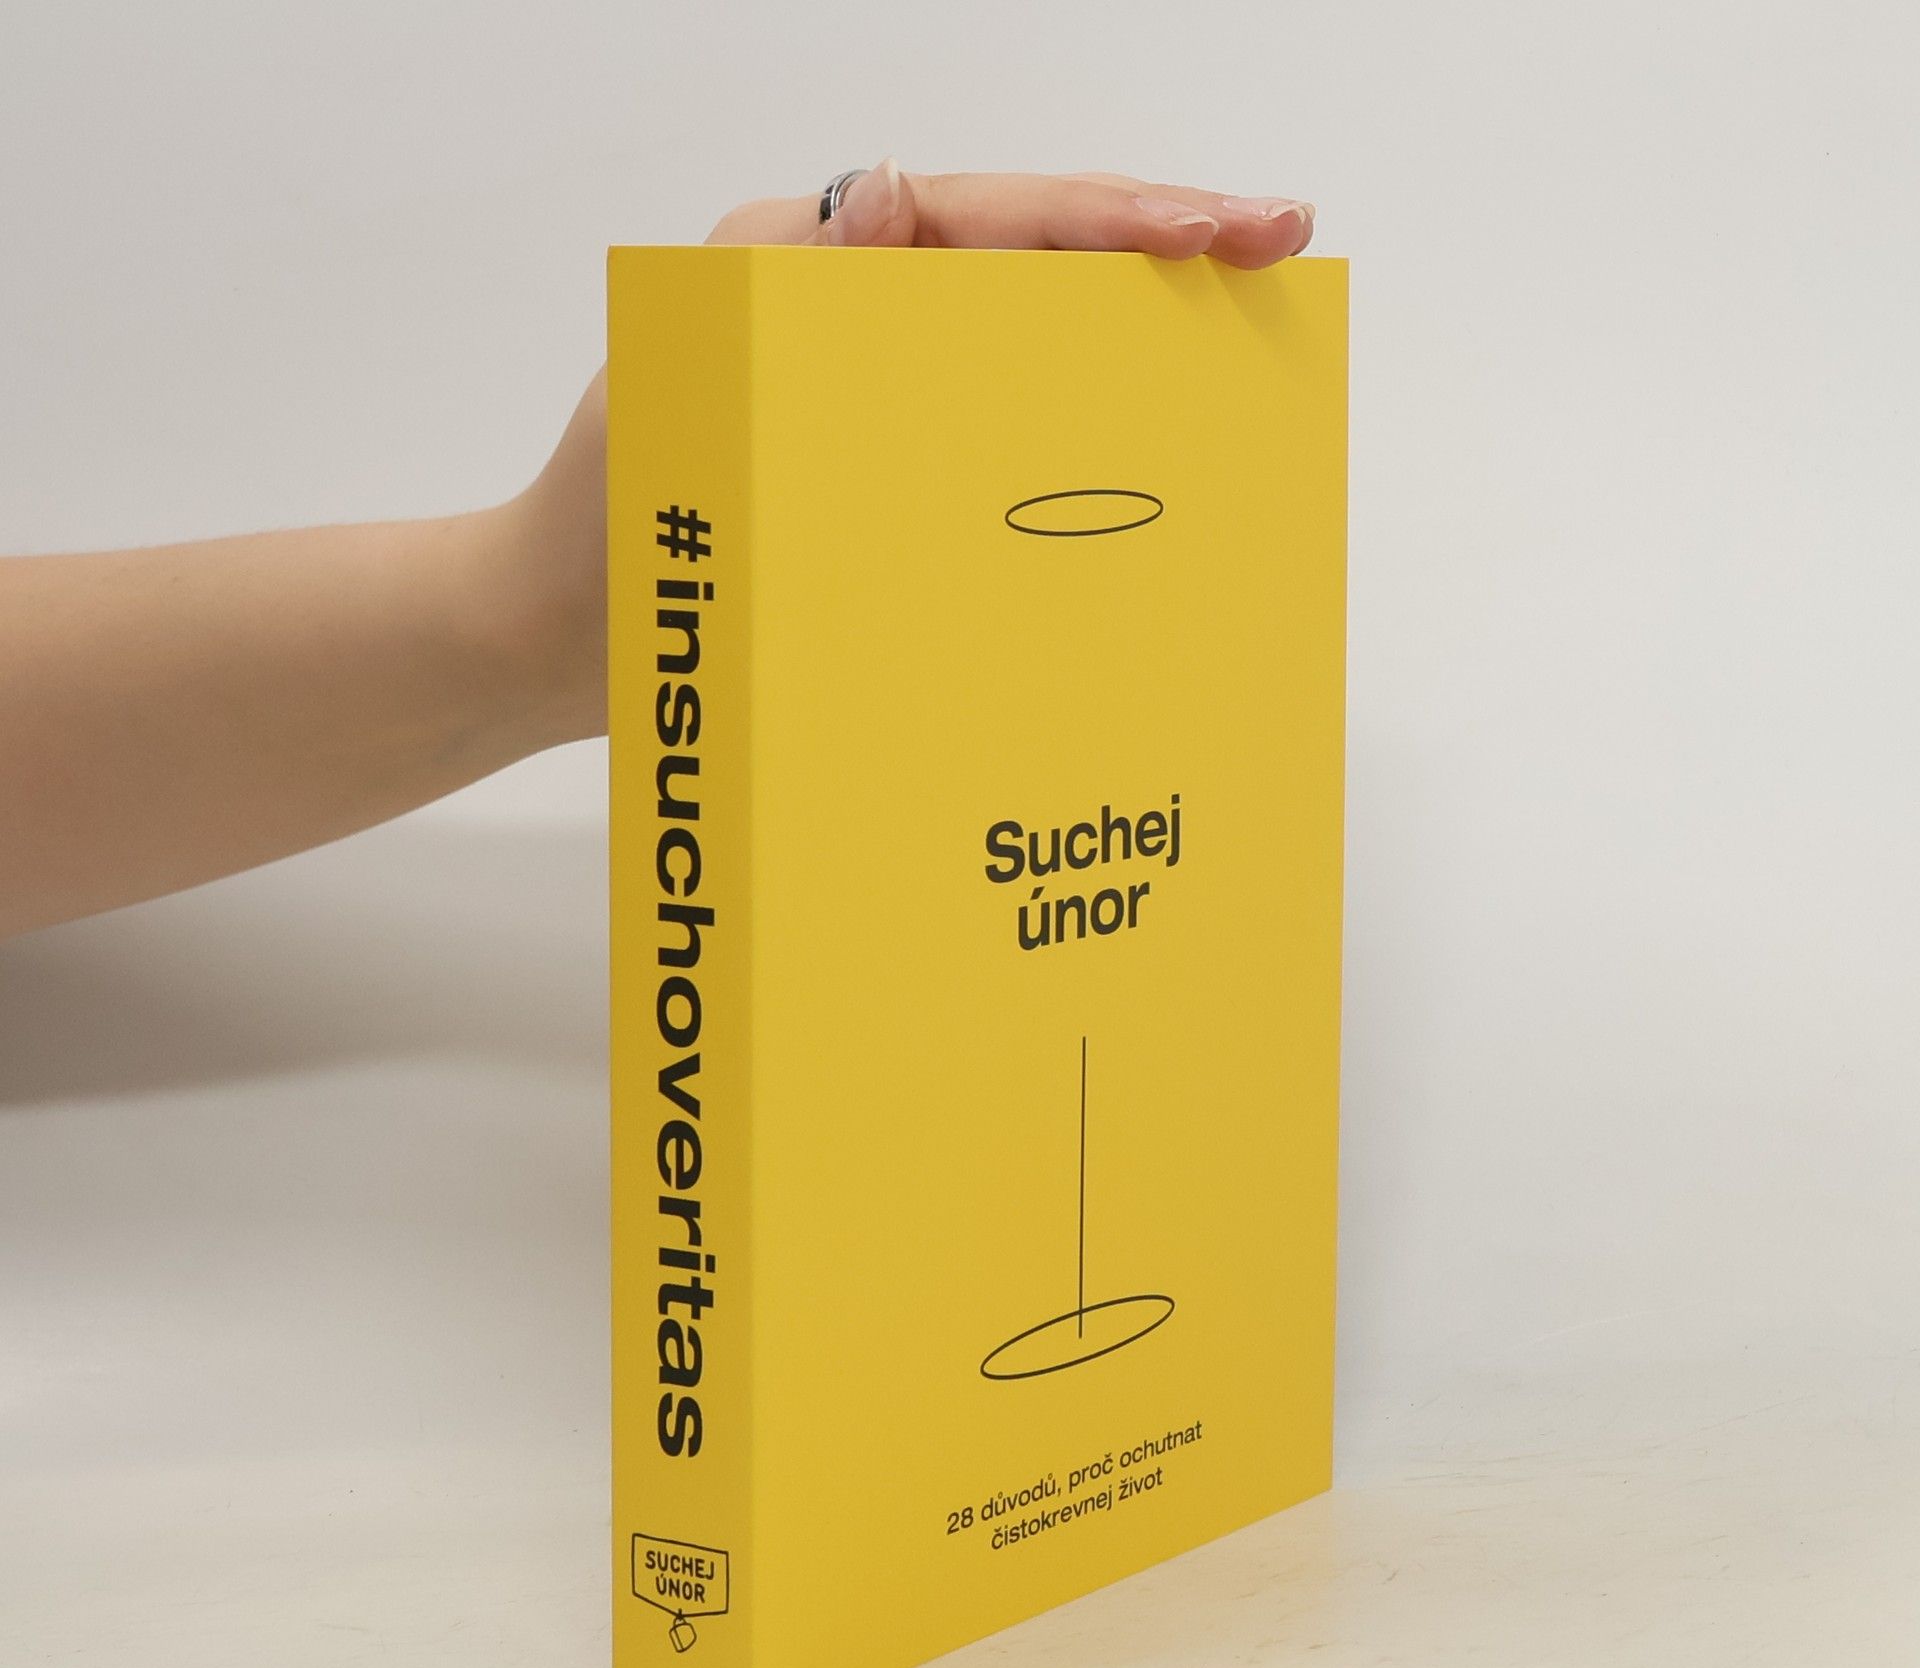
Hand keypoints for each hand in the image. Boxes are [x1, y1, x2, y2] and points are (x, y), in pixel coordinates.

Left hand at [516, 163, 1318, 742]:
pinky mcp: (876, 457)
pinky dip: (1069, 421)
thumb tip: (893, 187)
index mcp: (806, 263)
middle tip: (1279, 245)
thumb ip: (784, 290)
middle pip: (1030, 256)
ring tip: (1241, 324)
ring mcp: (868, 384)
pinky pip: (993, 419)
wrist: (562, 645)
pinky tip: (1142, 442)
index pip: (988, 217)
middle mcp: (849, 310)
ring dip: (1131, 330)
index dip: (1113, 218)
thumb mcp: (685, 394)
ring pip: (1025, 335)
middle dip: (1157, 246)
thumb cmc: (607, 529)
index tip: (1222, 230)